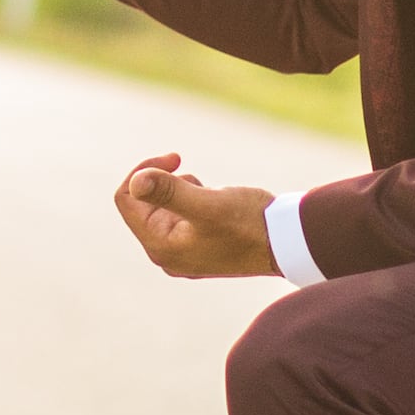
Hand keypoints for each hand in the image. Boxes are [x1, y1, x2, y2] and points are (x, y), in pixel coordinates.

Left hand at [111, 150, 280, 280]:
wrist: (288, 242)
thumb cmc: (250, 223)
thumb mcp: (207, 203)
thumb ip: (169, 192)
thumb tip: (136, 181)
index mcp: (160, 246)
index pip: (126, 198)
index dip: (144, 171)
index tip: (175, 160)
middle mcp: (167, 254)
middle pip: (142, 203)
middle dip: (166, 182)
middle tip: (196, 177)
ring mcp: (183, 252)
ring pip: (163, 206)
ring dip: (182, 189)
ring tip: (210, 194)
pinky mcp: (199, 246)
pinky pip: (181, 214)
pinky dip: (194, 199)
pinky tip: (217, 203)